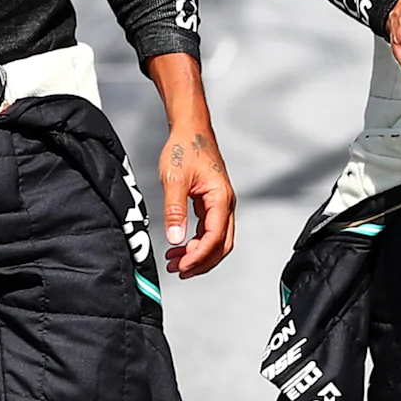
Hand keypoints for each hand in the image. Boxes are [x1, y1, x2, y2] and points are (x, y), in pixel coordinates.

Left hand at [142, 52, 235, 277]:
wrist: (191, 128)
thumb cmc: (185, 148)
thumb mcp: (174, 180)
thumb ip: (175, 210)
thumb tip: (175, 239)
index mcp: (220, 199)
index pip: (214, 238)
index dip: (198, 257)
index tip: (181, 266)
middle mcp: (226, 204)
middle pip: (221, 245)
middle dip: (202, 262)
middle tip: (179, 271)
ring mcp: (220, 204)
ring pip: (217, 239)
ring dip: (199, 254)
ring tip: (176, 262)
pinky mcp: (212, 202)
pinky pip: (210, 230)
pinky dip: (197, 242)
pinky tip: (181, 246)